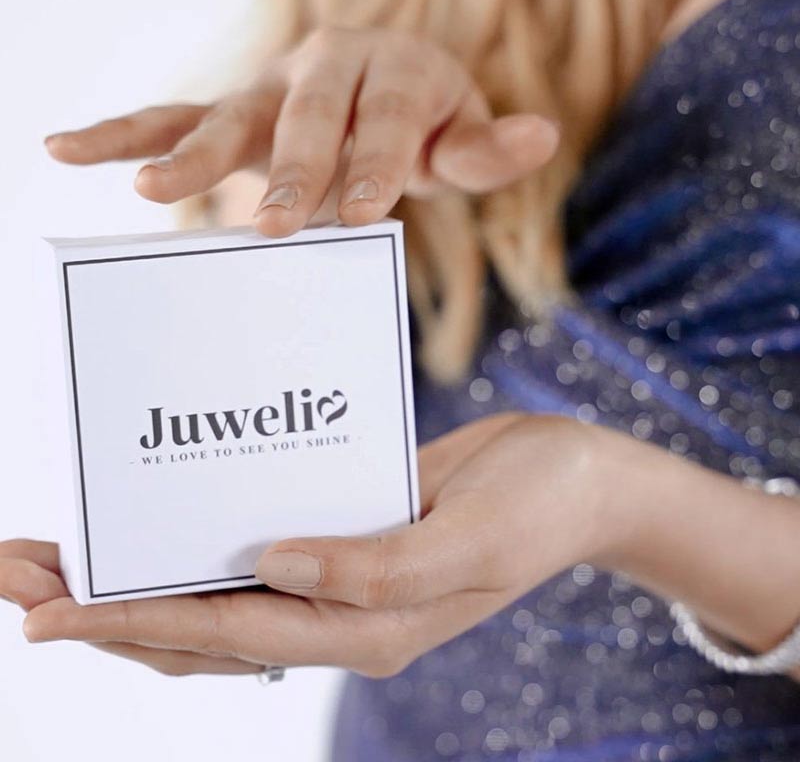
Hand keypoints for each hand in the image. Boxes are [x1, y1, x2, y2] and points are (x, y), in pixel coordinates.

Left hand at [1, 413, 616, 677]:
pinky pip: (253, 552)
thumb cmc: (538, 504)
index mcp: (370, 627)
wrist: (576, 477)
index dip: (136, 623)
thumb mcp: (473, 539)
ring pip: (214, 593)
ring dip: (134, 578)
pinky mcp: (343, 532)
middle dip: (103, 607)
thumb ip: (379, 570)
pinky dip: (194, 548)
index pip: (231, 633)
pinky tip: (158, 522)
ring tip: (54, 557)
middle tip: (15, 576)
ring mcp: (339, 575)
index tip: (45, 614)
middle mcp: (341, 611)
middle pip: (200, 624)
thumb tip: (274, 566)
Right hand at [44, 27, 559, 236]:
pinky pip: (172, 115)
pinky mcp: (234, 112)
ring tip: (148, 188)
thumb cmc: (426, 121)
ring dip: (189, 151)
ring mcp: (271, 91)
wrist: (384, 88)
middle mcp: (325, 71)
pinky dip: (124, 132)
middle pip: (304, 119)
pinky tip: (67, 148)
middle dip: (291, 171)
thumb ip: (489, 147)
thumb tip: (541, 135)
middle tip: (277, 225)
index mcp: (391, 72)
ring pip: (225, 114)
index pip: (381, 123)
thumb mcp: (462, 133)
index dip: (373, 165)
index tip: (361, 215)